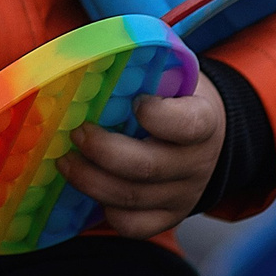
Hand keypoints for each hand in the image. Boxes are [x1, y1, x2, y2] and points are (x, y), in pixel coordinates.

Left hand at [57, 70, 224, 238]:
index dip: (158, 116)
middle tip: (76, 133)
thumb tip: (82, 50)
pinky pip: (133, 226)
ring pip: (131, 198)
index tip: (136, 103)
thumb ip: (143, 68)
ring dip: (90, 180)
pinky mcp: (168, 218)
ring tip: (65, 161)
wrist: (209, 140)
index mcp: (204, 122)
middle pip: (146, 167)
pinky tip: (92, 189)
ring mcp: (183, 196)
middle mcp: (196, 163)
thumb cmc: (177, 99)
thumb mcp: (173, 77)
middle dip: (102, 151)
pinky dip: (106, 210)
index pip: (188, 125)